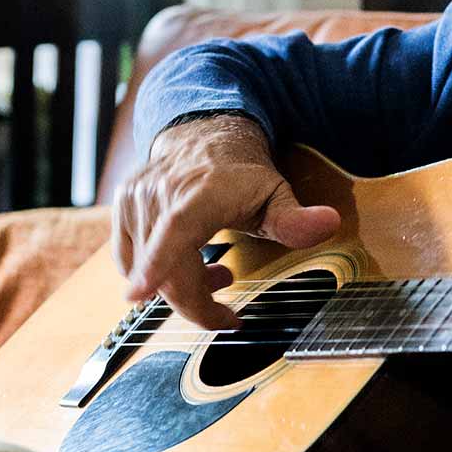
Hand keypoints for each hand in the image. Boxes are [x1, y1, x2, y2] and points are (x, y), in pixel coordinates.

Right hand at [111, 114, 339, 328]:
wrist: (204, 136)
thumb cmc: (241, 172)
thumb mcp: (277, 193)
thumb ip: (297, 218)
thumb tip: (328, 223)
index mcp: (200, 193)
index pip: (175, 230)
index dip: (157, 265)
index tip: (139, 294)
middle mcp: (161, 194)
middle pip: (165, 270)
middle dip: (196, 304)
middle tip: (227, 315)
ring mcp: (136, 202)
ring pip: (146, 270)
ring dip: (181, 287)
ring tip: (216, 272)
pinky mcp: (122, 210)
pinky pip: (129, 260)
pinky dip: (156, 273)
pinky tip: (186, 264)